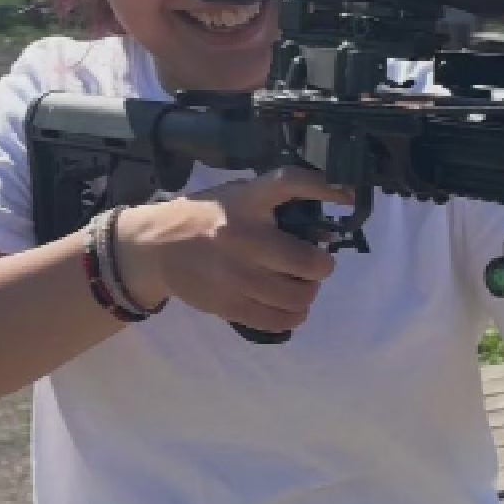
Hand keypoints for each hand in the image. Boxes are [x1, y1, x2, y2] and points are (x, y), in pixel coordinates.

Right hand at [114, 167, 353, 335]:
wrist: (156, 248)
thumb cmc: (204, 218)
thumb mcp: (235, 196)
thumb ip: (271, 203)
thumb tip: (321, 222)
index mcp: (246, 201)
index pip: (289, 183)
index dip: (323, 187)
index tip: (347, 197)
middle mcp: (243, 236)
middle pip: (307, 261)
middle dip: (320, 266)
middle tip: (316, 266)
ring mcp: (236, 275)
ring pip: (296, 296)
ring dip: (308, 293)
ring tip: (303, 288)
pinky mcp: (228, 304)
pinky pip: (274, 320)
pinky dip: (292, 317)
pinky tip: (292, 310)